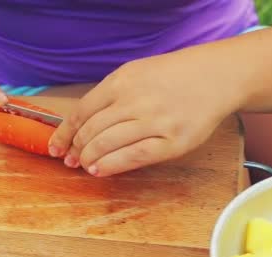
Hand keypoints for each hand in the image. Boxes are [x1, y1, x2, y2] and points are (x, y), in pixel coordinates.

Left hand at [48, 47, 242, 176]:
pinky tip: (99, 170)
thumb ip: (109, 95)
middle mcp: (134, 100)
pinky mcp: (172, 142)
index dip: (65, 133)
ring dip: (89, 158)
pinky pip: (133, 157)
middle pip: (91, 130)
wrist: (215, 77)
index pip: (81, 111)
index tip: (56, 146)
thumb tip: (81, 124)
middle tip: (71, 159)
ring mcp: (154, 121)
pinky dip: (111, 165)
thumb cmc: (172, 77)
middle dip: (76, 148)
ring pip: (108, 145)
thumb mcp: (135, 73)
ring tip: (84, 165)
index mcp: (121, 81)